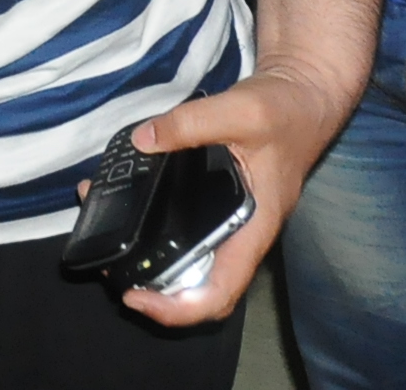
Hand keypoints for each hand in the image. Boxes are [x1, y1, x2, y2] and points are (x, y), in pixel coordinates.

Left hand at [116, 59, 362, 328]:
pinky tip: (123, 195)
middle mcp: (239, 234)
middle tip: (107, 265)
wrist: (302, 95)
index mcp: (253, 228)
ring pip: (187, 257)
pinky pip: (183, 224)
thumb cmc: (285, 111)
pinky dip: (150, 219)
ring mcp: (228, 220)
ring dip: (145, 252)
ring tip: (103, 226)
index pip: (219, 293)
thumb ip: (191, 123)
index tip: (135, 297)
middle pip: (196, 286)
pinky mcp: (216, 201)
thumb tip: (141, 141)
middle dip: (152, 287)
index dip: (178, 309)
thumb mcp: (242, 110)